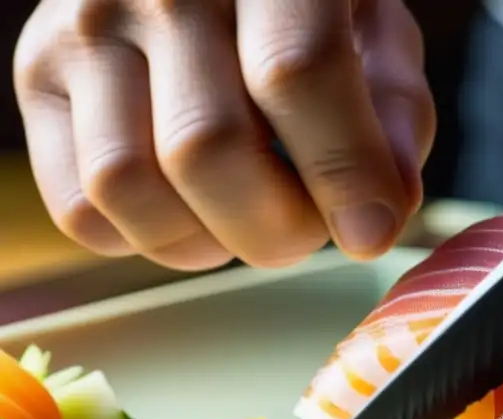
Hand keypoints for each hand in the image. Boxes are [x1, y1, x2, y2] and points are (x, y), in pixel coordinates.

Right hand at [14, 0, 434, 269]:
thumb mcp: (376, 35)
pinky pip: (80, 208)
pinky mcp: (38, 76)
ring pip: (129, 185)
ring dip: (206, 241)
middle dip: (277, 227)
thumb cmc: (304, 10)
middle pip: (206, 146)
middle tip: (307, 227)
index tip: (370, 233)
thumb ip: (394, 113)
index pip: (295, 72)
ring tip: (246, 218)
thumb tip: (378, 214)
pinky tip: (191, 210)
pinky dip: (145, 238)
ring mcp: (82, 29)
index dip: (341, 171)